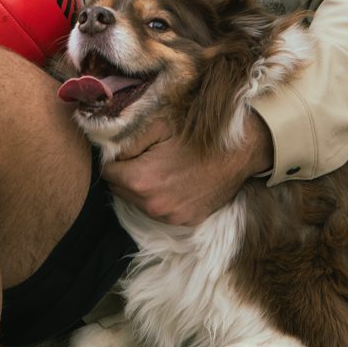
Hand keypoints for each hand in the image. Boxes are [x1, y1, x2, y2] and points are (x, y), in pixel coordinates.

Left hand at [101, 111, 273, 225]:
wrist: (240, 150)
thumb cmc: (199, 134)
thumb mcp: (158, 125)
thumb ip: (126, 140)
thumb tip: (108, 151)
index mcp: (141, 180)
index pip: (107, 173)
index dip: (114, 159)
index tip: (127, 151)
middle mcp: (152, 205)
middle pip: (120, 190)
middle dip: (126, 174)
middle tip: (144, 157)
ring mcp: (170, 217)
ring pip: (139, 202)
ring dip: (143, 188)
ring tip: (162, 168)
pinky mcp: (186, 221)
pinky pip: (161, 211)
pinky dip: (162, 198)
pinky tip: (177, 181)